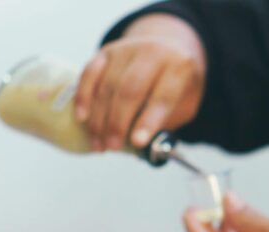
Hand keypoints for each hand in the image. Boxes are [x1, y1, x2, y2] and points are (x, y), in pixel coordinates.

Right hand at [76, 13, 206, 151]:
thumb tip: (141, 145)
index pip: (162, 97)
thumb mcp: (185, 103)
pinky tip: (83, 118)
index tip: (137, 142)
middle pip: (129, 90)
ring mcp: (127, 50)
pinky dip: (84, 97)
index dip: (148, 121)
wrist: (168, 47)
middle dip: (118, 123)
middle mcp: (152, 53)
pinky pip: (90, 74)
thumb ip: (167, 121)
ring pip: (107, 85)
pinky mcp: (106, 51)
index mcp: (179, 67)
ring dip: (99, 118)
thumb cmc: (177, 84)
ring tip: (99, 143)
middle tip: (112, 147)